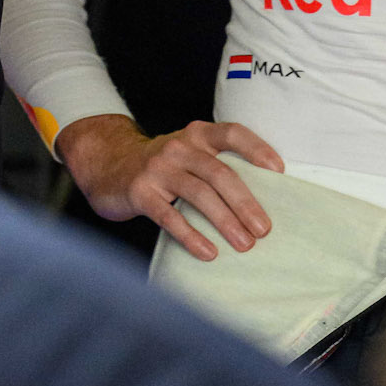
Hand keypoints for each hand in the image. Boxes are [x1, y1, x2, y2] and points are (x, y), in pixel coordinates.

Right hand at [55, 113, 280, 260]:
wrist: (107, 165)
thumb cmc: (161, 166)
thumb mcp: (187, 154)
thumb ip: (215, 166)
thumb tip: (260, 202)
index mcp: (196, 134)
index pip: (232, 132)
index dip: (257, 148)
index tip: (279, 171)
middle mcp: (178, 147)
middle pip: (219, 173)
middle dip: (245, 202)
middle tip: (264, 229)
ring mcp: (157, 168)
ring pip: (198, 194)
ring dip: (225, 221)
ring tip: (245, 244)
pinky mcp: (139, 192)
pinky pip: (169, 216)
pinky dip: (191, 236)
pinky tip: (209, 253)